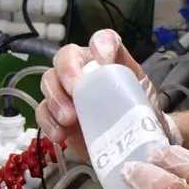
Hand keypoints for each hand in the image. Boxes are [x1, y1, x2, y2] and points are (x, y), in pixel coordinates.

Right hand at [36, 29, 177, 157]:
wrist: (134, 148)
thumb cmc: (140, 118)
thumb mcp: (146, 101)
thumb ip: (139, 93)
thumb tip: (131, 94)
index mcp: (110, 61)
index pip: (103, 39)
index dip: (101, 44)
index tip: (104, 62)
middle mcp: (85, 70)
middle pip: (66, 56)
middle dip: (67, 70)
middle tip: (75, 91)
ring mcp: (67, 92)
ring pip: (49, 81)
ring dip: (55, 98)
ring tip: (69, 119)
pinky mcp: (57, 116)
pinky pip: (43, 111)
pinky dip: (48, 122)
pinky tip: (60, 135)